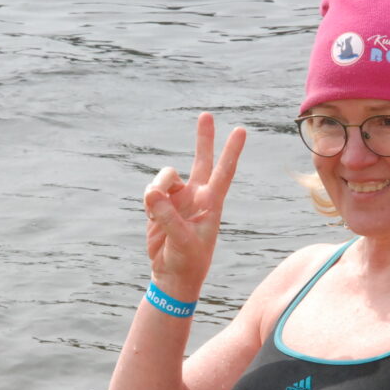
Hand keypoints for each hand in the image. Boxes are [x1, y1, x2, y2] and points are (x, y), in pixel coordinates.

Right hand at [143, 113, 245, 296]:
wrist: (171, 275)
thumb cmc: (187, 261)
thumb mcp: (182, 241)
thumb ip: (168, 216)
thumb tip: (152, 192)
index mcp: (211, 203)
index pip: (224, 172)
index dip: (232, 151)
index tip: (241, 130)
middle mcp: (196, 196)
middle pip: (201, 159)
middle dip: (203, 138)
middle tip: (207, 115)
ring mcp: (177, 198)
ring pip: (164, 177)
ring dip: (158, 188)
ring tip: (158, 213)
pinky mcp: (159, 204)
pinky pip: (150, 191)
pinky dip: (148, 203)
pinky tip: (154, 220)